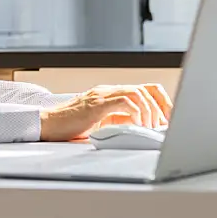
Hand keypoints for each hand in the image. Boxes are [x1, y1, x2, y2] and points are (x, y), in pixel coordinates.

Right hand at [38, 84, 172, 141]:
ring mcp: (103, 95)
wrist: (47, 125)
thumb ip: (119, 121)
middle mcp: (109, 90)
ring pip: (138, 93)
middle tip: (164, 126)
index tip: (169, 119)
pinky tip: (137, 125)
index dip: (161, 102)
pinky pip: (125, 101)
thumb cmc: (71, 127)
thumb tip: (142, 129)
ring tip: (149, 127)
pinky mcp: (97, 104)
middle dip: (162, 108)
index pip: (145, 89)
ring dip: (150, 112)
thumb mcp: (101, 123)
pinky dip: (136, 113)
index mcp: (111, 94)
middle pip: (147, 89)